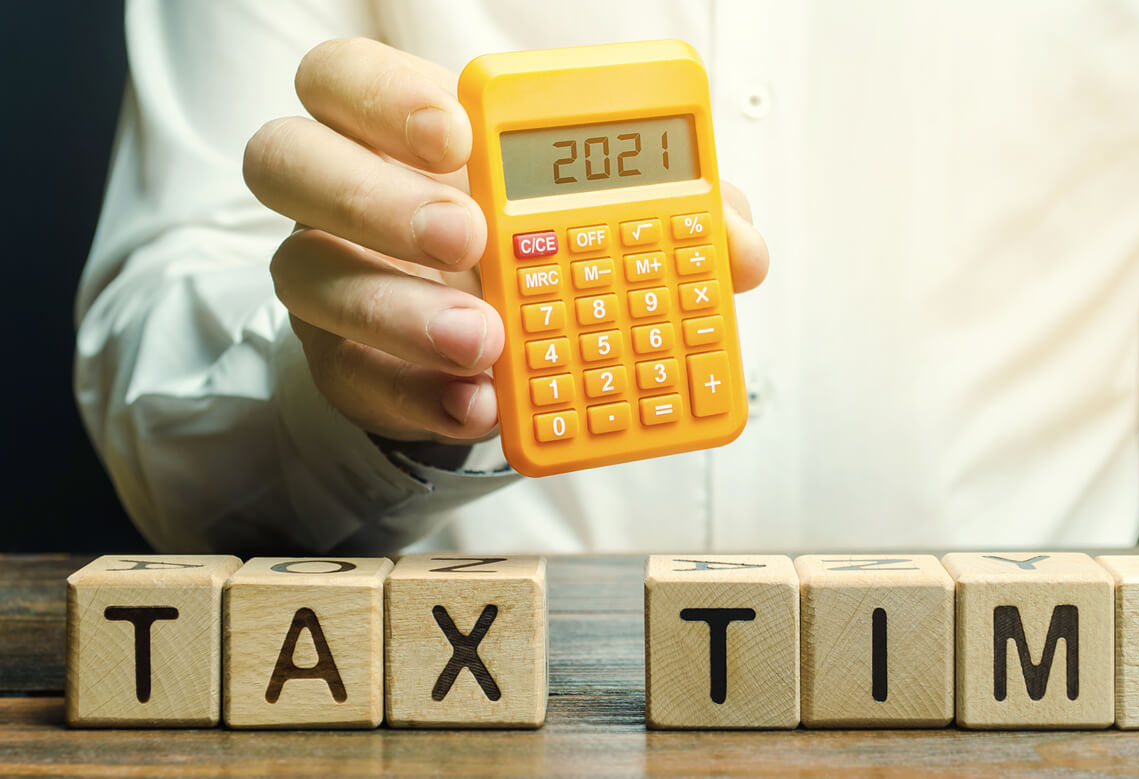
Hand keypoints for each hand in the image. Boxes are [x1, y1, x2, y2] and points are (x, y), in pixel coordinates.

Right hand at [243, 38, 768, 444]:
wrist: (486, 349)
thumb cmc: (534, 255)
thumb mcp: (601, 223)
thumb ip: (669, 216)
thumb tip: (739, 251)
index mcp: (401, 133)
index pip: (346, 81)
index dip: (388, 97)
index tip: (463, 136)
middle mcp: (344, 197)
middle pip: (290, 159)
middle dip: (378, 196)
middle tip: (471, 236)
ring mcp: (332, 281)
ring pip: (308, 278)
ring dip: (406, 312)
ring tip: (491, 340)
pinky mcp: (339, 364)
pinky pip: (350, 377)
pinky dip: (419, 394)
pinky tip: (478, 402)